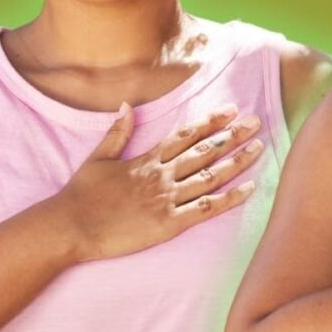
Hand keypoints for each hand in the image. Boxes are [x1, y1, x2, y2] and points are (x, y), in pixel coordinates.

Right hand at [52, 102, 264, 261]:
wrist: (72, 226)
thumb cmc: (82, 195)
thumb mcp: (98, 157)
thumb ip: (117, 132)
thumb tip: (126, 105)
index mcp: (146, 159)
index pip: (185, 134)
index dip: (210, 122)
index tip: (230, 110)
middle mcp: (161, 175)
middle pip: (204, 150)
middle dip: (232, 135)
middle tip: (255, 121)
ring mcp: (167, 199)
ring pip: (210, 175)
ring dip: (236, 161)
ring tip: (259, 148)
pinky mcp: (168, 223)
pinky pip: (205, 209)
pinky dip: (229, 198)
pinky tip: (248, 189)